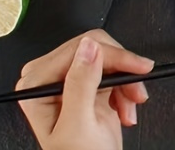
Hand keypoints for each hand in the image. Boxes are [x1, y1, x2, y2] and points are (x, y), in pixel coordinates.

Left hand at [15, 29, 153, 149]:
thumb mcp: (79, 127)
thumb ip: (81, 85)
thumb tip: (89, 47)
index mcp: (37, 85)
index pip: (81, 50)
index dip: (113, 57)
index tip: (137, 68)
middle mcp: (50, 79)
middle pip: (97, 49)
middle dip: (123, 71)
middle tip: (137, 89)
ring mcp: (70, 82)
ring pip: (110, 59)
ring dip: (127, 82)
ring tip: (132, 105)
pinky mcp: (89, 86)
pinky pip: (116, 71)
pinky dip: (127, 88)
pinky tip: (126, 108)